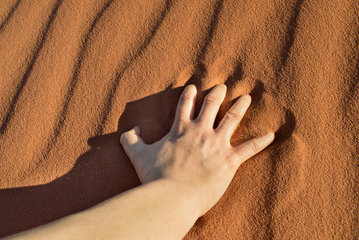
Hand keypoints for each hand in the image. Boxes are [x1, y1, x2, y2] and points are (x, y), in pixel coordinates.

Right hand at [120, 83, 274, 215]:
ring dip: (241, 106)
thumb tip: (131, 130)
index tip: (193, 86)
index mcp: (181, 129)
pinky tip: (272, 134)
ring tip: (247, 97)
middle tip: (223, 85)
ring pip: (232, 119)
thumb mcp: (137, 155)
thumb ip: (130, 140)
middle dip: (217, 93)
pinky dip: (261, 141)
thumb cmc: (155, 177)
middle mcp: (200, 131)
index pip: (185, 104)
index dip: (189, 94)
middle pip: (211, 105)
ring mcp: (217, 144)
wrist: (172, 196)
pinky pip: (249, 148)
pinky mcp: (229, 161)